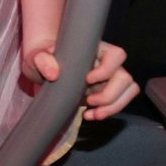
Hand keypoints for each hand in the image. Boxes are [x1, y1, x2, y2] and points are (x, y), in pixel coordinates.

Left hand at [25, 40, 141, 120]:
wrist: (42, 70)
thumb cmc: (42, 58)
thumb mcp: (36, 57)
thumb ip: (42, 60)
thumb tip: (54, 73)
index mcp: (94, 49)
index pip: (116, 54)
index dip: (107, 69)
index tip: (88, 80)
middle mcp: (106, 63)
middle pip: (125, 77)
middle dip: (110, 94)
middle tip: (88, 101)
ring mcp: (109, 78)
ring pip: (129, 90)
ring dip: (113, 106)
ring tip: (92, 114)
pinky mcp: (106, 91)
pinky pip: (120, 102)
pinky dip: (109, 112)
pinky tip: (89, 115)